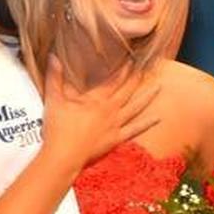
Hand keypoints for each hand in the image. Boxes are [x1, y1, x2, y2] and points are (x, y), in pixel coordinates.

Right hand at [40, 55, 159, 169]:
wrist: (63, 157)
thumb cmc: (58, 128)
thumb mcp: (54, 100)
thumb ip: (55, 77)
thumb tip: (53, 56)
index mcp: (97, 99)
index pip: (114, 79)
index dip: (125, 68)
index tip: (134, 57)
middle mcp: (110, 110)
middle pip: (128, 90)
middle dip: (138, 77)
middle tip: (149, 66)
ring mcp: (115, 125)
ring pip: (136, 107)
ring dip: (148, 96)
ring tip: (160, 86)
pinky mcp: (115, 139)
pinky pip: (135, 130)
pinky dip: (147, 124)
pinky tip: (158, 118)